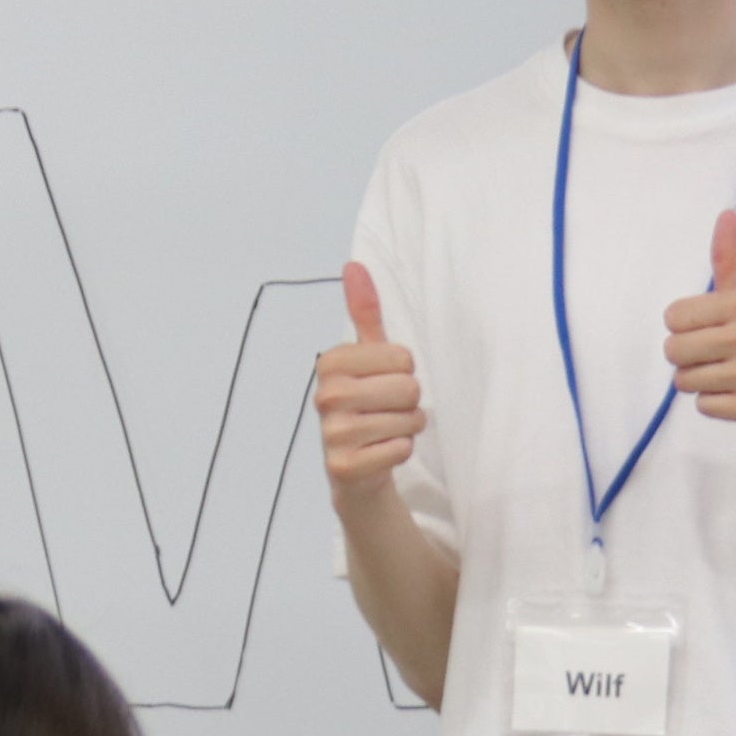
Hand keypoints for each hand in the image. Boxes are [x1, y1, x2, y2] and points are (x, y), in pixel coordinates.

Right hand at [316, 263, 423, 490]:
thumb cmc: (367, 404)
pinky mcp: (344, 467)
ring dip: (408, 428)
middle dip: (410, 402)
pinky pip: (402, 449)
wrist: (355, 471)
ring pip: (408, 420)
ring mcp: (332, 434)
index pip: (403, 357)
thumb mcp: (367, 356)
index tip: (383, 381)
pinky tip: (381, 452)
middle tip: (388, 411)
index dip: (404, 371)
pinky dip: (401, 452)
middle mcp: (325, 396)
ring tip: (386, 430)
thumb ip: (364, 312)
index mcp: (330, 362)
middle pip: (409, 388)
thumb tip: (354, 265)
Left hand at [664, 212, 735, 433]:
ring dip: (701, 384)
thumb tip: (727, 211)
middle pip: (673, 351)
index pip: (672, 317)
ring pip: (685, 381)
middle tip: (718, 360)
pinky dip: (716, 405)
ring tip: (732, 378)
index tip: (711, 332)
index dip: (685, 329)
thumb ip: (728, 258)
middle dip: (687, 360)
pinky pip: (704, 406)